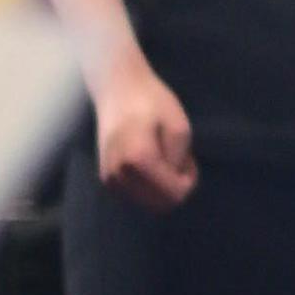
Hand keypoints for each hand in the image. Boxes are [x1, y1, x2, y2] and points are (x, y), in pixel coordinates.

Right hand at [91, 61, 197, 210]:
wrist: (117, 89)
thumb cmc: (152, 102)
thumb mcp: (179, 127)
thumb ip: (179, 160)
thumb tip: (176, 183)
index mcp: (138, 160)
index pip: (173, 194)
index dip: (189, 181)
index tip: (188, 159)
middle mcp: (118, 174)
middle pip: (160, 205)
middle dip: (175, 187)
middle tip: (179, 159)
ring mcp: (109, 179)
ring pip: (147, 203)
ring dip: (161, 187)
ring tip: (164, 158)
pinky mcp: (105, 178)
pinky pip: (135, 196)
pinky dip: (148, 186)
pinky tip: (151, 163)